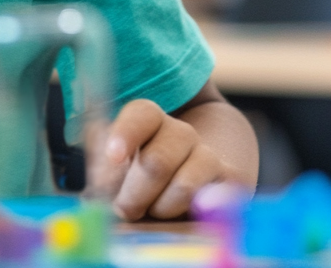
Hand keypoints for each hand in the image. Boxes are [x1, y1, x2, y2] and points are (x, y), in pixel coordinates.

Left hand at [105, 99, 226, 219]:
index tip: (114, 157)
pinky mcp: (230, 183)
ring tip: (153, 210)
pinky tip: (182, 215)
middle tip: (123, 209)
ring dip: (160, 208)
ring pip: (183, 187)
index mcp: (148, 117)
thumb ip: (103, 170)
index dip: (126, 134)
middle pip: (156, 161)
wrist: (187, 182)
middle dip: (134, 194)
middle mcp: (180, 132)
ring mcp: (208, 155)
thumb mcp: (113, 164)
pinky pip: (211, 205)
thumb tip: (100, 188)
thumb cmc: (137, 172)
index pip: (141, 115)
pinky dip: (190, 216)